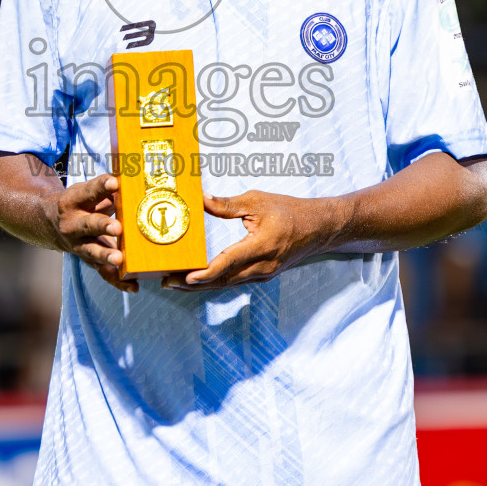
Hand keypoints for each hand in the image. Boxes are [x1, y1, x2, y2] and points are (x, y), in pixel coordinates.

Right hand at [46, 174, 136, 292]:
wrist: (51, 224)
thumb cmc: (80, 203)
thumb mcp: (87, 192)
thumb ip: (107, 190)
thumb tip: (134, 184)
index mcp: (72, 202)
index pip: (89, 192)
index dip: (101, 187)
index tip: (114, 183)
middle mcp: (73, 225)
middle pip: (88, 225)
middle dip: (103, 226)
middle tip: (117, 227)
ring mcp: (79, 245)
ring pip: (93, 252)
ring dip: (106, 256)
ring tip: (119, 260)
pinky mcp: (88, 260)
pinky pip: (103, 273)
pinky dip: (118, 281)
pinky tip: (133, 286)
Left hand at [165, 190, 339, 291]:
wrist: (320, 228)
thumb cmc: (291, 211)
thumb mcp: (258, 201)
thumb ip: (227, 204)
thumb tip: (200, 200)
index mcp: (262, 245)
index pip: (229, 263)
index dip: (206, 273)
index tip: (186, 277)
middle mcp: (263, 266)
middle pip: (223, 280)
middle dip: (193, 284)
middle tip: (166, 282)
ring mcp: (264, 274)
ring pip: (227, 284)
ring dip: (201, 286)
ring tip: (174, 283)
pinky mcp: (263, 275)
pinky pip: (235, 281)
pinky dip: (215, 282)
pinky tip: (199, 279)